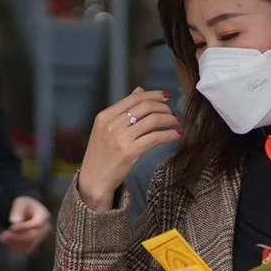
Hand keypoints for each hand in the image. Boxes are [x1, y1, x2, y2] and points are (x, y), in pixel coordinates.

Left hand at [0, 196, 52, 253]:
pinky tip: (5, 241)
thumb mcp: (20, 203)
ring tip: (1, 238)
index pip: (36, 224)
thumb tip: (14, 221)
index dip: (24, 227)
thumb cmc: (24, 205)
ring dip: (14, 243)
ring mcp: (41, 237)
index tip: (11, 227)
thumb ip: (17, 210)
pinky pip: (26, 249)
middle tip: (3, 235)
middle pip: (33, 236)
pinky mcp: (34, 244)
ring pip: (29, 245)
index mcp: (43, 216)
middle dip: (17, 237)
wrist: (27, 211)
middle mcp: (45, 228)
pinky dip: (15, 247)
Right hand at [77, 88, 180, 210]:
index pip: (134, 98)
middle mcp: (112, 124)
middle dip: (163, 107)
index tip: (166, 96)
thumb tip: (139, 90)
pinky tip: (177, 134)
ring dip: (169, 119)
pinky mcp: (130, 152)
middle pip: (145, 106)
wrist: (94, 180)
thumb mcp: (106, 128)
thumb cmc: (101, 155)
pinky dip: (169, 134)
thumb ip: (123, 110)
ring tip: (176, 122)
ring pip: (152, 120)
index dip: (153, 94)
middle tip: (173, 112)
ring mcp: (121, 138)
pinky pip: (155, 137)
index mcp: (105, 116)